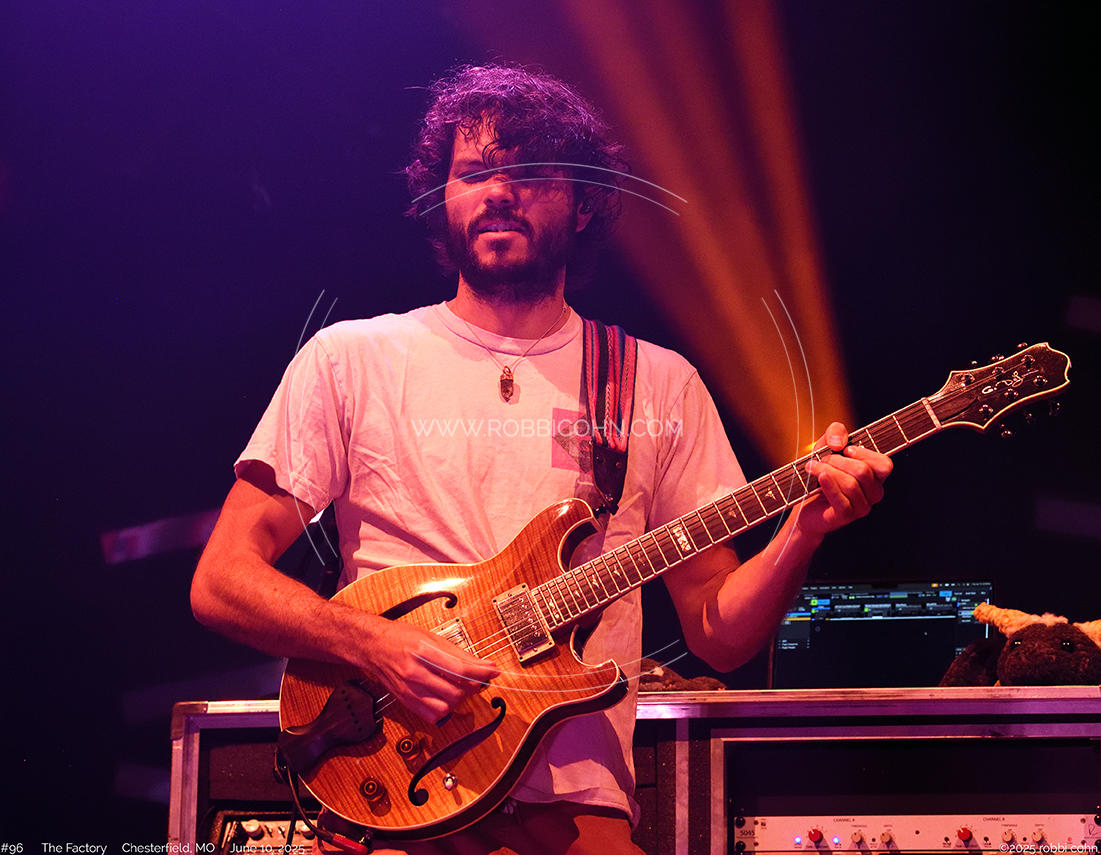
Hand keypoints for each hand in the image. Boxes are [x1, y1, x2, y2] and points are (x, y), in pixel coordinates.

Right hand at [357, 616, 498, 724]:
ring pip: (446, 707)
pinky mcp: (406, 701)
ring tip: (460, 688)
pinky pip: (432, 716)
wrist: (373, 646)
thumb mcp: (432, 637)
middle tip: (477, 680)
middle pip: (455, 691)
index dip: (481, 673)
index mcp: (423, 652)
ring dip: (459, 700)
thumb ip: (459, 654)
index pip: (460, 669)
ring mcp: (409, 689)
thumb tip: (485, 665)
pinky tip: (445, 697)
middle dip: (472, 688)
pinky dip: (445, 710)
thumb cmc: (401, 637)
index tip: (493, 672)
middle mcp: (415, 673)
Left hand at [794, 421, 892, 536]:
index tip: (846, 450)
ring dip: (827, 471)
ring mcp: (862, 506)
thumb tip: (839, 443)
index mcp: (876, 476)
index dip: (865, 454)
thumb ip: (836, 432)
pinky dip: (829, 485)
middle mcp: (873, 492)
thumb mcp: (826, 446)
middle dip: (837, 461)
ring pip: (850, 484)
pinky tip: (819, 477)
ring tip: (812, 467)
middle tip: (822, 460)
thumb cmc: (820, 473)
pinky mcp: (846, 516)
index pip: (885, 465)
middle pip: (863, 472)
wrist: (804, 502)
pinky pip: (841, 500)